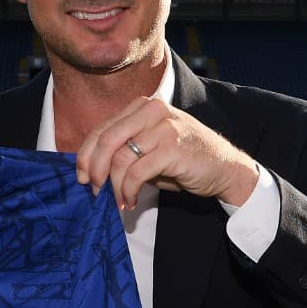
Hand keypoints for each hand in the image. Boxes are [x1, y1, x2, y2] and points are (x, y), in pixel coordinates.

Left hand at [75, 97, 258, 210]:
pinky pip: (136, 173)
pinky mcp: (171, 148)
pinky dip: (128, 191)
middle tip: (94, 190)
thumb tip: (92, 169)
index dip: (86, 154)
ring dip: (114, 186)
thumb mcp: (150, 147)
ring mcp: (163, 127)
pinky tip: (131, 201)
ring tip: (118, 201)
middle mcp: (151, 110)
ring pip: (120, 158)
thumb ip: (124, 150)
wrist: (224, 168)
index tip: (82, 176)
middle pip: (106, 139)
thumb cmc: (184, 159)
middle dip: (95, 169)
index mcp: (142, 106)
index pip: (103, 128)